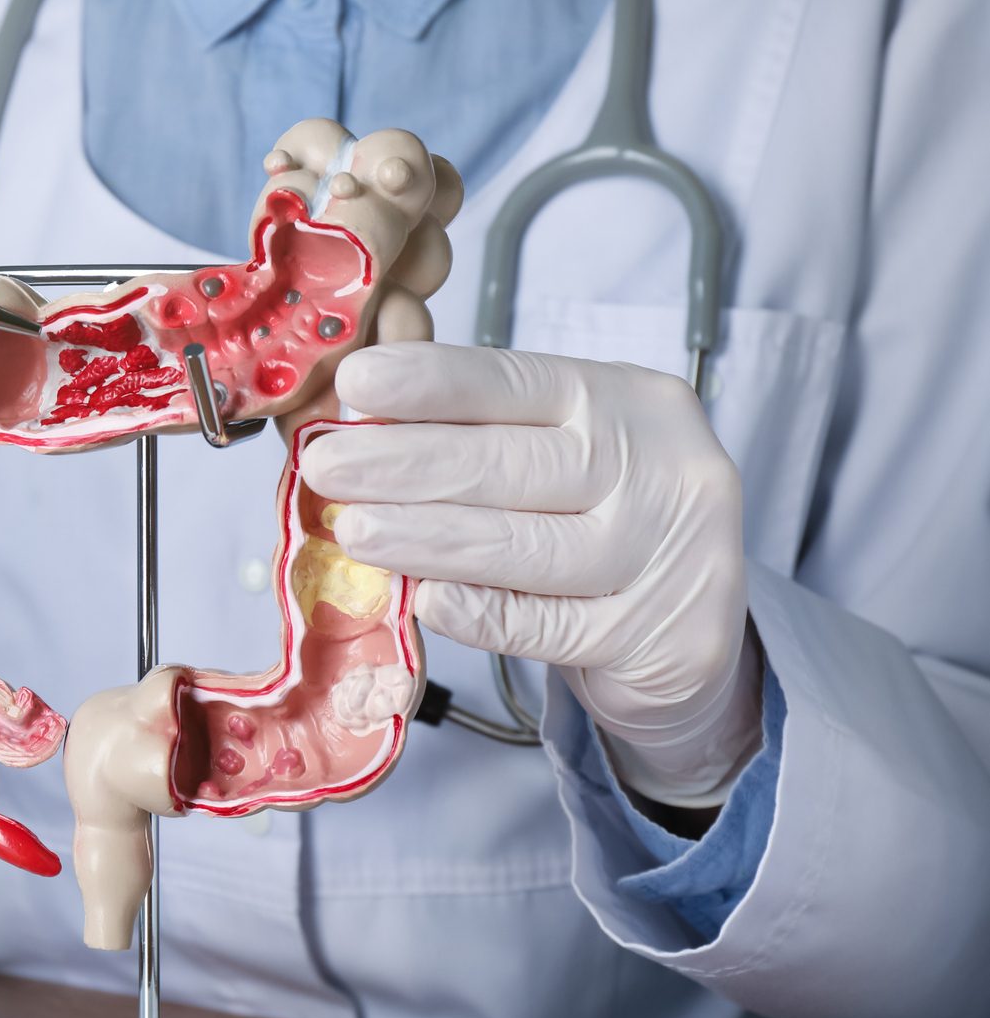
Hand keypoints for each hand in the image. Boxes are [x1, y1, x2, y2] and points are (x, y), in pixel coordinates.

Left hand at [301, 343, 761, 807]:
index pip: (518, 381)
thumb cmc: (597, 527)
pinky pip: (547, 625)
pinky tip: (425, 600)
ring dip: (425, 539)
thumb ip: (478, 436)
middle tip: (326, 468)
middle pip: (514, 463)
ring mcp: (669, 555)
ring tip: (353, 531)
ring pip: (525, 546)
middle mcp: (660, 467)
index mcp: (626, 402)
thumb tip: (362, 416)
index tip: (355, 381)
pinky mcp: (660, 636)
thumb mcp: (558, 457)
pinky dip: (479, 613)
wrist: (692, 633)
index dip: (432, 383)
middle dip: (405, 464)